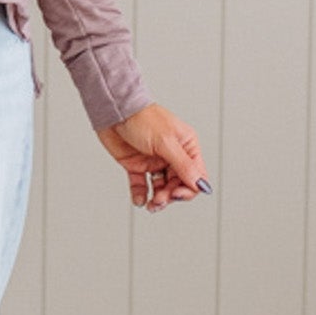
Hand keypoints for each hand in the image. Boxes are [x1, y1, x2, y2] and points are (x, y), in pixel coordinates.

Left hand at [96, 102, 210, 211]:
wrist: (114, 110)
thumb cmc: (142, 117)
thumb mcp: (166, 142)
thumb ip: (183, 166)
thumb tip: (201, 185)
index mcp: (186, 146)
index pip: (196, 176)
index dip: (189, 189)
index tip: (176, 195)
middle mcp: (173, 155)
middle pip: (179, 185)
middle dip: (170, 196)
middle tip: (159, 200)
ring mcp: (155, 161)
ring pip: (161, 188)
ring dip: (157, 199)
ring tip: (150, 204)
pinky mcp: (137, 165)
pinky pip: (142, 186)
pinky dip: (141, 195)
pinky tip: (140, 200)